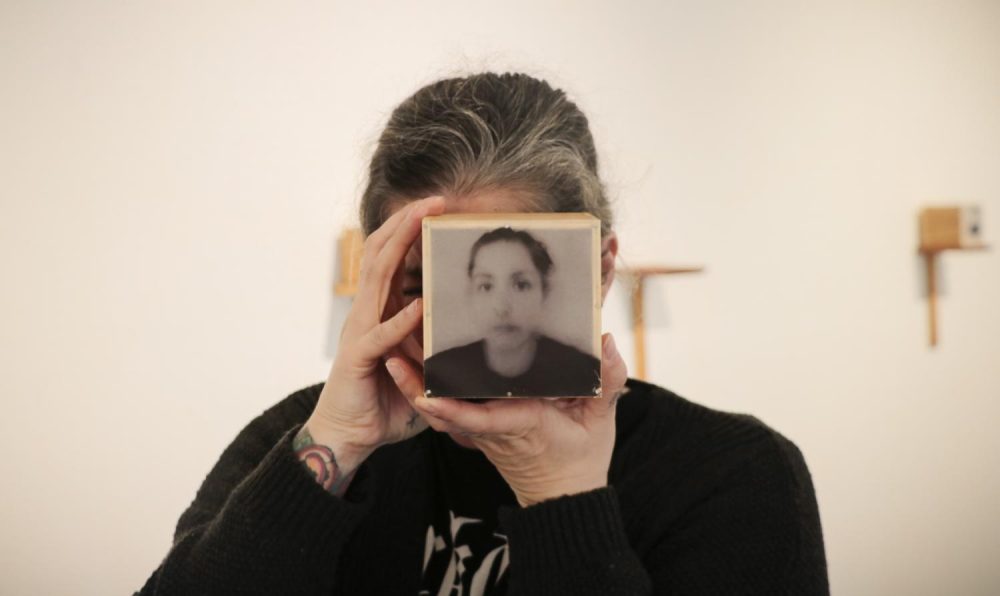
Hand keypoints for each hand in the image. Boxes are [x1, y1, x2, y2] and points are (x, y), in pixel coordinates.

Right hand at [304, 196, 444, 470]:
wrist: (350, 436)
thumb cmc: (383, 402)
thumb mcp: (416, 366)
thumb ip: (435, 346)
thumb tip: (475, 338)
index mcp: (379, 309)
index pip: (393, 258)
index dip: (410, 229)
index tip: (437, 207)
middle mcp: (366, 312)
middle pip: (382, 254)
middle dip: (405, 223)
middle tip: (434, 200)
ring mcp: (359, 331)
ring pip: (377, 278)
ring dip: (399, 247)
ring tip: (420, 222)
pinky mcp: (357, 358)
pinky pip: (380, 335)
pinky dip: (400, 318)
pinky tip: (419, 305)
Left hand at [387, 333, 628, 506]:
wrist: (563, 495)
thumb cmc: (582, 459)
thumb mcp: (601, 421)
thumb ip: (607, 382)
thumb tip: (608, 343)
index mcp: (521, 423)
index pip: (481, 418)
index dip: (452, 409)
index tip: (427, 397)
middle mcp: (494, 428)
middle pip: (447, 410)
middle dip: (417, 387)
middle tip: (390, 357)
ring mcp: (484, 431)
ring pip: (442, 412)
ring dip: (415, 387)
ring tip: (391, 356)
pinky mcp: (480, 429)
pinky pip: (448, 413)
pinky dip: (427, 394)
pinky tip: (411, 367)